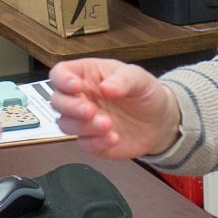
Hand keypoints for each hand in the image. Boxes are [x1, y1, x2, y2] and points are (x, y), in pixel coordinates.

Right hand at [47, 58, 180, 158]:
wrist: (160, 121)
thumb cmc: (145, 93)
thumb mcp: (139, 78)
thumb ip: (123, 80)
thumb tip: (105, 88)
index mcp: (87, 75)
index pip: (61, 73)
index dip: (62, 79)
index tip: (76, 86)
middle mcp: (81, 97)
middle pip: (57, 101)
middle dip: (71, 107)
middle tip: (90, 110)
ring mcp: (84, 120)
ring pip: (65, 124)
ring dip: (83, 126)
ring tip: (108, 125)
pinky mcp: (91, 140)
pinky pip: (83, 143)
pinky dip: (96, 142)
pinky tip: (113, 138)